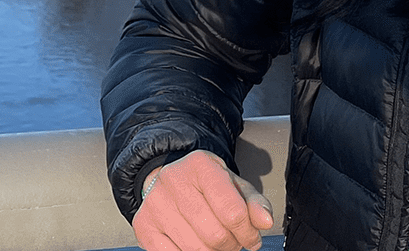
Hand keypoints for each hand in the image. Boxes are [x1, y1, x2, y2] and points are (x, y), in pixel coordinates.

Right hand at [132, 149, 274, 250]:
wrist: (168, 181)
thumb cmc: (205, 185)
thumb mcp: (234, 186)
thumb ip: (254, 203)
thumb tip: (265, 221)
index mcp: (201, 165)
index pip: (233, 212)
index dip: (248, 233)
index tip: (251, 238)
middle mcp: (173, 180)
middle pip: (215, 235)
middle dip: (231, 246)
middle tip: (232, 242)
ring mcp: (155, 204)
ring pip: (195, 250)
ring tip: (216, 245)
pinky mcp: (143, 225)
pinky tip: (195, 245)